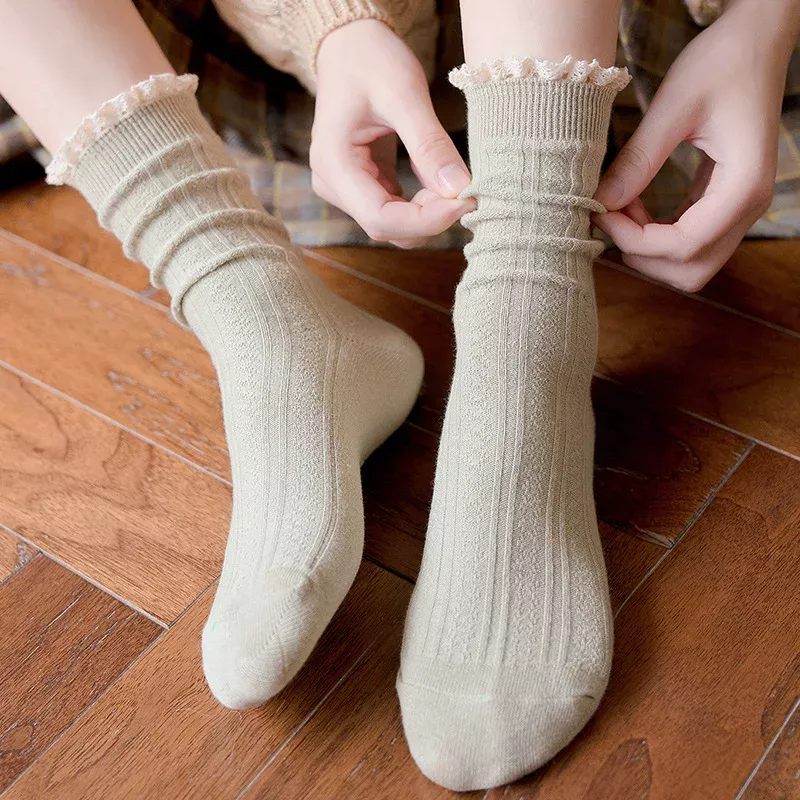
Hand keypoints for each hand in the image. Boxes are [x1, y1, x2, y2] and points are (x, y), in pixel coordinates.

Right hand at [312, 19, 473, 247]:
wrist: (350, 45)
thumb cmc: (371, 60)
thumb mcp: (404, 95)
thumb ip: (430, 144)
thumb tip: (460, 189)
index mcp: (333, 164)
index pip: (380, 218)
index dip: (425, 221)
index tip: (465, 201)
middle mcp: (333, 185)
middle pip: (387, 227)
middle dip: (431, 217)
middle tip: (467, 190)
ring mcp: (345, 189)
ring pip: (394, 225)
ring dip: (429, 214)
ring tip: (455, 183)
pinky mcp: (362, 186)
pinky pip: (395, 211)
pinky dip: (423, 206)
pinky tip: (442, 185)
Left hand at [593, 0, 797, 291]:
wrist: (757, 39)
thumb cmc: (722, 61)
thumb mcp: (673, 106)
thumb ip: (637, 160)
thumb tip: (599, 203)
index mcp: (744, 186)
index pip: (684, 246)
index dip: (635, 240)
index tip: (601, 212)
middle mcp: (749, 206)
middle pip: (691, 270)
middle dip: (643, 255)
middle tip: (610, 215)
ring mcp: (739, 207)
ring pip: (691, 264)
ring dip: (649, 249)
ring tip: (621, 207)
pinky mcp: (725, 202)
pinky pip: (690, 242)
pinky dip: (657, 236)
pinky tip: (634, 205)